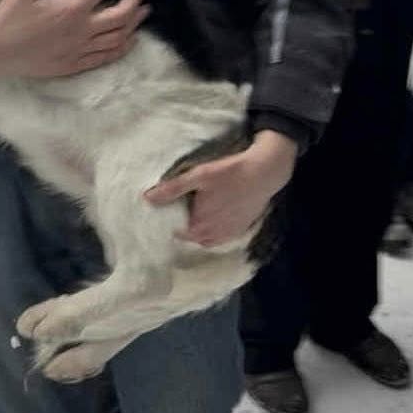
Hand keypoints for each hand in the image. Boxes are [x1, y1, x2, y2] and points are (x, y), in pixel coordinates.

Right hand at [0, 0, 148, 80]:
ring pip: (119, 38)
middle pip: (122, 16)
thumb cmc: (8, 17)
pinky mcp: (75, 65)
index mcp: (71, 9)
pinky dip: (123, 47)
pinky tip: (130, 39)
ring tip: (143, 10)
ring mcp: (80, 51)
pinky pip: (107, 57)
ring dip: (135, 23)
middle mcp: (82, 31)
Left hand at [144, 129, 297, 246]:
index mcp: (199, 225)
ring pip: (207, 239)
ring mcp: (229, 234)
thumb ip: (172, 189)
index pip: (176, 233)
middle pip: (192, 238)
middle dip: (185, 227)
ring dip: (200, 231)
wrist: (265, 172)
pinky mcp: (241, 229)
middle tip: (182, 210)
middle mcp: (214, 235)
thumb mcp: (198, 176)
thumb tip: (147, 199)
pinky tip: (216, 216)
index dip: (170, 224)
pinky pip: (223, 236)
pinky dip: (216, 230)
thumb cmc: (230, 173)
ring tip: (197, 214)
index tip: (167, 213)